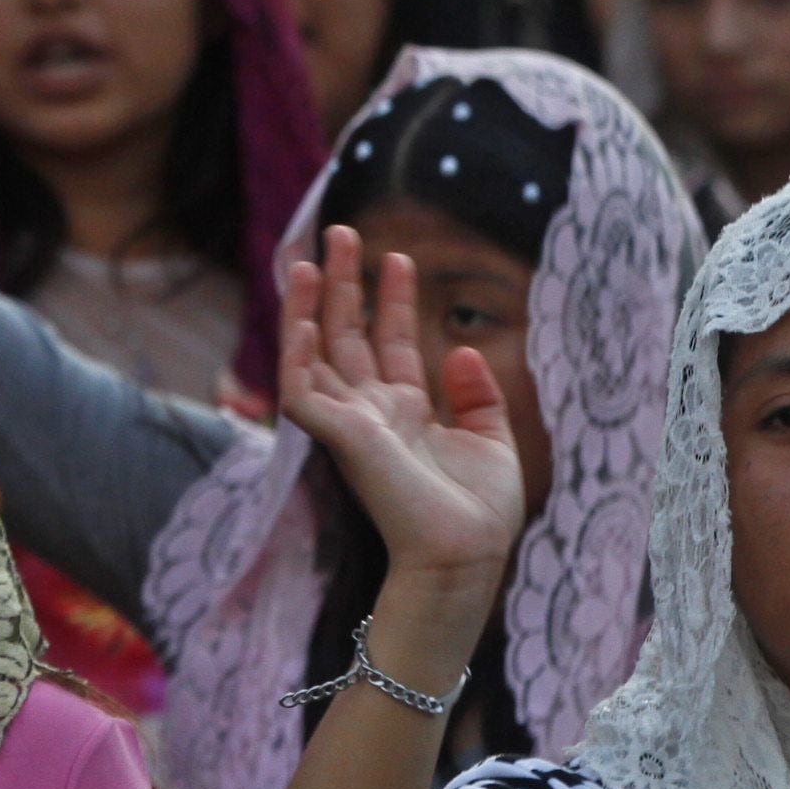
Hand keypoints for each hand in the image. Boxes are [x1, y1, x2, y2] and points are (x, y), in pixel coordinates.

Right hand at [279, 222, 524, 603]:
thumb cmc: (479, 513)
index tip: (399, 259)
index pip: (393, 344)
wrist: (464, 555)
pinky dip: (297, 353)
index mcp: (406, 414)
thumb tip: (465, 351)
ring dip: (311, 305)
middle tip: (342, 233)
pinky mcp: (335, 437)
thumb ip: (478, 397)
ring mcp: (350, 424)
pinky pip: (301, 390)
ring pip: (315, 353)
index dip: (394, 301)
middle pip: (348, 336)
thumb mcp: (493, 442)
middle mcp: (371, 413)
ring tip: (314, 256)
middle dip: (345, 284)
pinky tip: (303, 317)